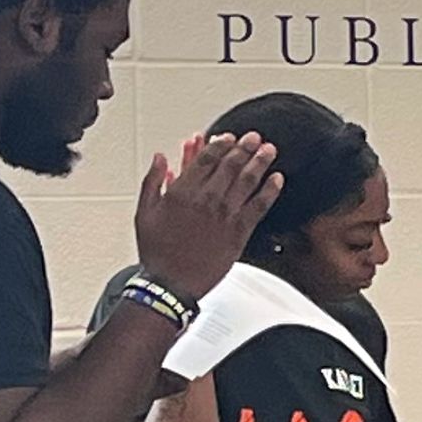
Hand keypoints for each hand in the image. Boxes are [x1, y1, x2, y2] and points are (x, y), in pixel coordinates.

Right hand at [133, 132, 278, 302]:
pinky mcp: (239, 232)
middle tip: (254, 137)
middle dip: (244, 147)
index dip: (219, 143)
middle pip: (230, 164)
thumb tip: (160, 158)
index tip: (228, 137)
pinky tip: (277, 179)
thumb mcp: (144, 212)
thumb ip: (153, 181)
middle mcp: (206, 199)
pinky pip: (260, 206)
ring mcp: (225, 214)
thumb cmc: (157, 252)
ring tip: (268, 149)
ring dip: (260, 161)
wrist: (171, 284)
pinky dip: (270, 190)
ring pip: (247, 180)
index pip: (206, 158)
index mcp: (182, 191)